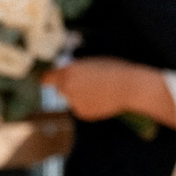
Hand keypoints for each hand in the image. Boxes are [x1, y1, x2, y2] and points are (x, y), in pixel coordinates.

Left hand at [43, 57, 175, 125]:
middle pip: (60, 89)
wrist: (129, 87)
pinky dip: (88, 105)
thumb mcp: (90, 62)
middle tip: (86, 84)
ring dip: (79, 96)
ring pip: (71, 100)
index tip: (55, 79)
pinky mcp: (83, 113)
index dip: (52, 78)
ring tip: (99, 91)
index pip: (47, 78)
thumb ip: (75, 68)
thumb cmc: (113, 69)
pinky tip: (101, 99)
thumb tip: (66, 71)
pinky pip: (80, 109)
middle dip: (68, 87)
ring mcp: (74, 102)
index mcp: (68, 72)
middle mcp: (67, 88)